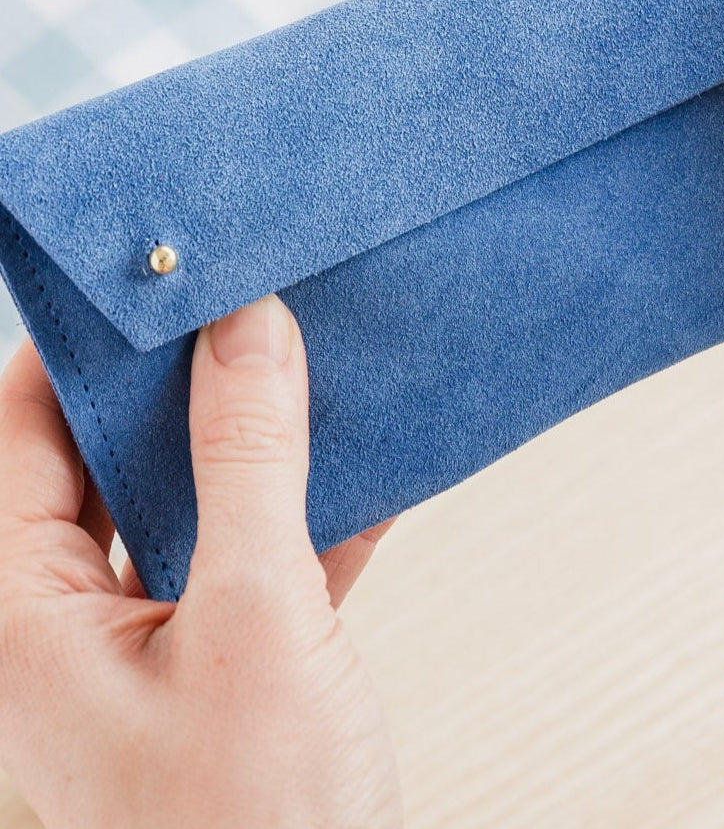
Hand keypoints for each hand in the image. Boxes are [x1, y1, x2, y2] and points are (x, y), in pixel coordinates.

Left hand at [0, 295, 400, 828]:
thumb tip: (245, 324)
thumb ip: (246, 458)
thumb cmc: (261, 826)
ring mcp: (142, 651)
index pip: (23, 430)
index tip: (162, 271)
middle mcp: (63, 626)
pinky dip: (301, 514)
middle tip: (251, 302)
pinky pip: (247, 560)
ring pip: (184, 507)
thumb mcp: (258, 614)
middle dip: (183, 386)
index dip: (88, 348)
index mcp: (22, 615)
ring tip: (312, 364)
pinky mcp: (217, 672)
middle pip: (106, 461)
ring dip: (252, 445)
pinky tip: (368, 465)